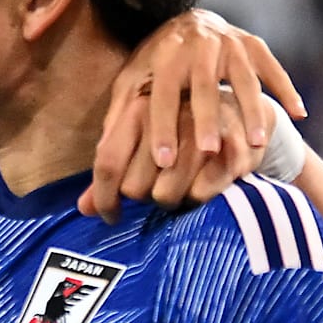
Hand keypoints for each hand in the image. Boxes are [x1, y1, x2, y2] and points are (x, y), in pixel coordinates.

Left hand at [82, 86, 259, 219]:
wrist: (239, 105)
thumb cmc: (178, 124)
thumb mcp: (138, 135)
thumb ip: (112, 167)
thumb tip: (83, 209)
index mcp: (139, 108)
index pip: (107, 163)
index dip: (103, 198)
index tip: (112, 217)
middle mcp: (167, 116)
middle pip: (135, 187)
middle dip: (143, 198)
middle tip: (157, 189)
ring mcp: (203, 131)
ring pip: (166, 194)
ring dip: (170, 201)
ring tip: (179, 189)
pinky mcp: (234, 147)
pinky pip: (201, 194)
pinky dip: (198, 198)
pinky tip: (203, 187)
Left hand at [86, 9, 299, 220]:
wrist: (191, 20)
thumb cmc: (155, 62)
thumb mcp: (132, 81)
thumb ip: (120, 115)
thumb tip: (101, 154)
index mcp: (163, 56)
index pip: (161, 95)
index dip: (162, 127)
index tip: (163, 161)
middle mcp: (197, 46)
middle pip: (203, 86)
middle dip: (206, 119)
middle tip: (209, 152)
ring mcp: (230, 43)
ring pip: (244, 78)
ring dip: (251, 109)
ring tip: (258, 142)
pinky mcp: (254, 43)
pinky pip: (273, 68)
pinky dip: (286, 90)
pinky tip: (298, 115)